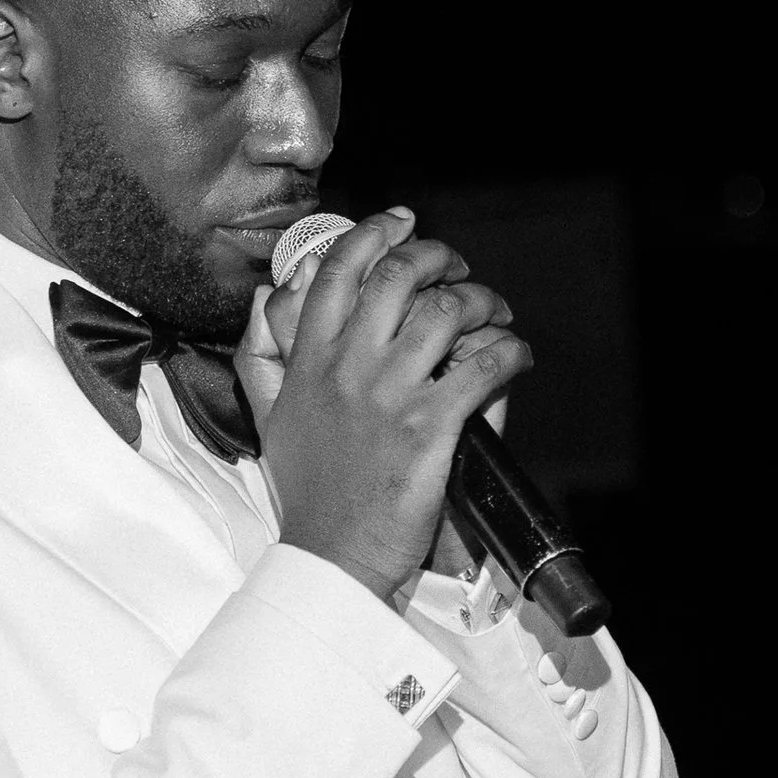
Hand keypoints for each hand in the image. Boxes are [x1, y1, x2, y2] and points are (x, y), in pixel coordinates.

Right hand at [262, 210, 532, 603]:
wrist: (332, 556)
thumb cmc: (307, 491)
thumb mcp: (269, 418)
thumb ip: (261, 353)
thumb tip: (267, 296)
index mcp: (308, 360)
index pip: (338, 270)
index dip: (376, 233)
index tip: (403, 221)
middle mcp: (347, 368)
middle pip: (398, 276)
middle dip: (437, 257)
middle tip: (456, 268)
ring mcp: (389, 396)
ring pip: (445, 312)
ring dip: (481, 301)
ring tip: (494, 314)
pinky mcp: (429, 428)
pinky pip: (480, 368)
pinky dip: (508, 352)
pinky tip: (515, 356)